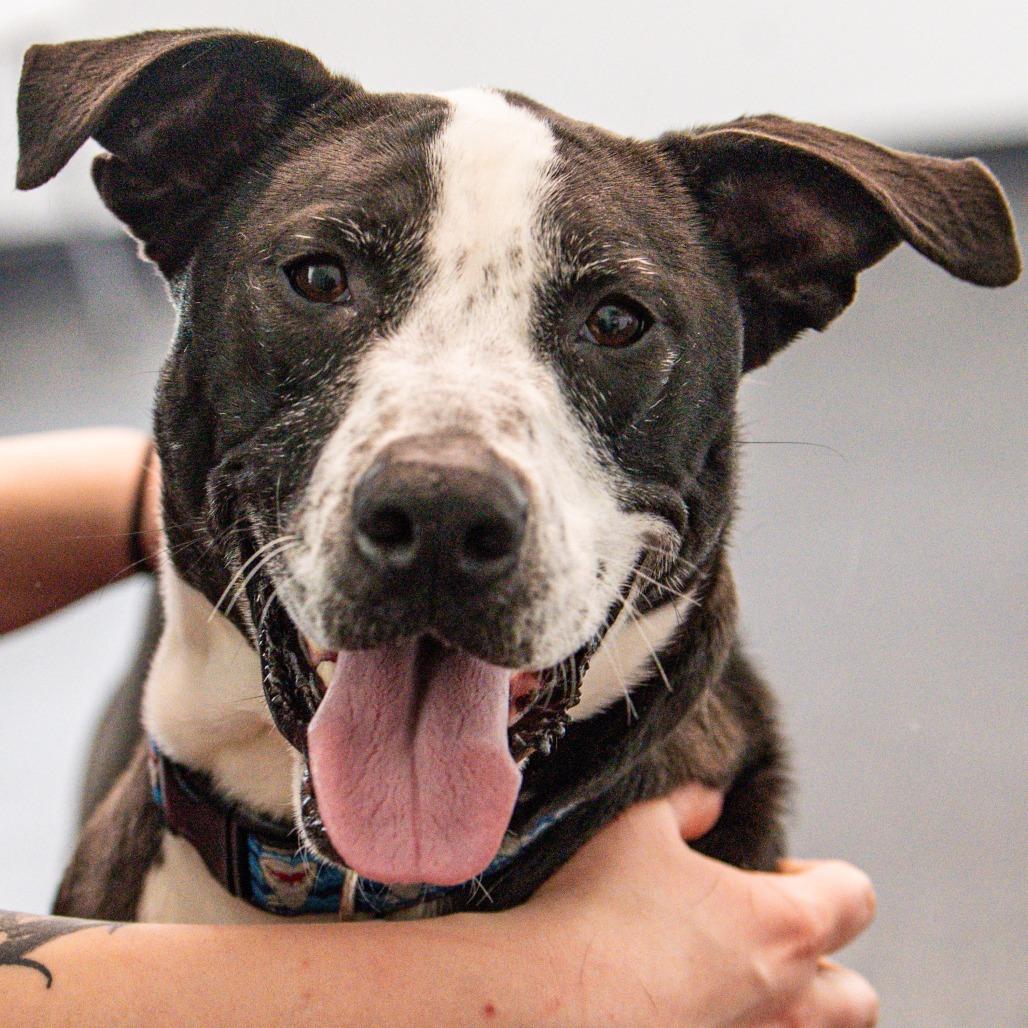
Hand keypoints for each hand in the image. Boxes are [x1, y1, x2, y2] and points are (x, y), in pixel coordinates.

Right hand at [514, 785, 877, 1025]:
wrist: (548, 1002)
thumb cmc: (599, 912)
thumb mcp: (638, 828)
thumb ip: (684, 806)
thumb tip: (707, 798)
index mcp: (784, 927)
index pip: (856, 896)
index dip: (825, 877)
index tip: (776, 872)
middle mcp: (790, 1004)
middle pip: (858, 998)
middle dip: (827, 971)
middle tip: (765, 947)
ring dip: (794, 1017)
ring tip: (739, 993)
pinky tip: (692, 1015)